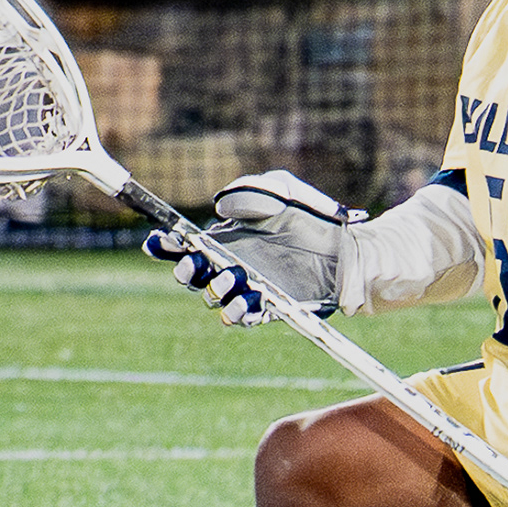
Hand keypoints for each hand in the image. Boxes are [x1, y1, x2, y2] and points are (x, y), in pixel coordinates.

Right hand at [142, 170, 362, 326]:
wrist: (345, 248)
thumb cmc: (311, 216)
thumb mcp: (281, 190)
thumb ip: (249, 192)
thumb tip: (220, 209)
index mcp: (224, 237)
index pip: (183, 245)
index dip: (166, 245)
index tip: (162, 241)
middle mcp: (229, 265)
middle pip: (191, 276)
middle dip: (187, 270)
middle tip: (198, 262)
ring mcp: (245, 288)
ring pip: (213, 298)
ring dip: (216, 288)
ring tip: (235, 276)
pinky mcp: (265, 307)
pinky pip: (240, 317)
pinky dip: (237, 312)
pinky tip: (247, 300)